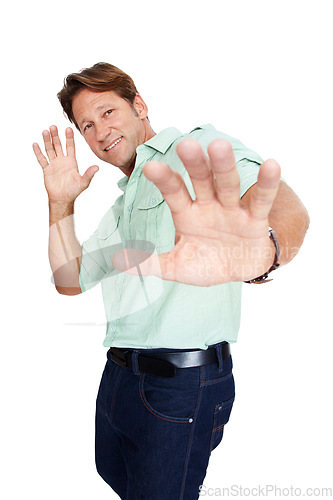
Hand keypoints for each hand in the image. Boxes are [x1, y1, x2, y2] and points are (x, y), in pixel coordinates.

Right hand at [33, 125, 98, 203]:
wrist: (63, 199)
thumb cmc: (74, 191)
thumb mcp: (84, 182)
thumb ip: (89, 174)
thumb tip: (97, 167)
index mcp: (71, 162)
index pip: (70, 147)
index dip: (69, 138)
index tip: (68, 128)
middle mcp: (62, 160)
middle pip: (58, 145)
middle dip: (56, 136)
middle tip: (53, 126)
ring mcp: (54, 164)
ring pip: (50, 150)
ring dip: (47, 141)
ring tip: (45, 132)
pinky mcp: (47, 169)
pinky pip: (42, 159)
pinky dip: (38, 152)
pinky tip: (35, 144)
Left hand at [113, 138, 280, 285]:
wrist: (240, 269)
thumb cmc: (206, 264)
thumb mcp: (177, 267)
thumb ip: (152, 264)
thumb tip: (118, 261)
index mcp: (187, 214)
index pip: (174, 193)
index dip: (164, 180)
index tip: (150, 166)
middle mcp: (208, 205)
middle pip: (201, 181)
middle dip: (194, 164)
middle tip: (186, 145)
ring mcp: (232, 210)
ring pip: (228, 185)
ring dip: (224, 167)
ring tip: (219, 146)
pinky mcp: (255, 218)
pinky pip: (261, 200)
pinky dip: (266, 185)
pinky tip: (271, 165)